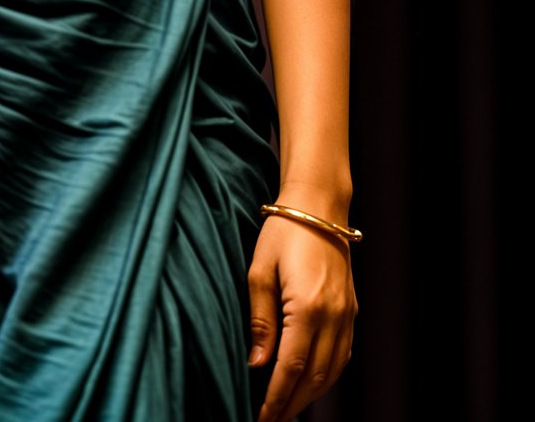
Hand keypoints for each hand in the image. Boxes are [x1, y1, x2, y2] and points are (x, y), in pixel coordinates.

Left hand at [246, 202, 356, 421]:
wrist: (318, 207)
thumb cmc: (283, 233)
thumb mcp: (259, 272)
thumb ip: (260, 321)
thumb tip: (256, 364)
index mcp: (306, 307)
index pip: (290, 368)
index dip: (276, 398)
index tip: (262, 417)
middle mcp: (332, 316)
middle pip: (313, 377)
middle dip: (291, 404)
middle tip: (271, 419)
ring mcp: (346, 314)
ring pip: (331, 372)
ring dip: (310, 395)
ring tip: (287, 408)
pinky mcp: (351, 310)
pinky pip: (342, 355)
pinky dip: (326, 376)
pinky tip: (310, 383)